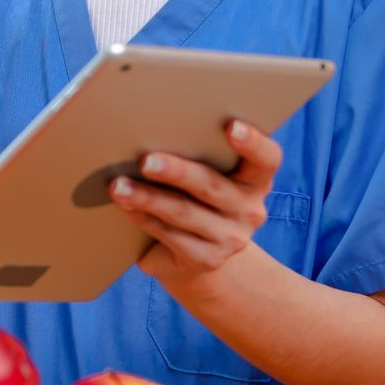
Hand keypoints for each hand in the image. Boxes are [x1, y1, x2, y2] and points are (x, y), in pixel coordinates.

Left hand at [110, 120, 281, 288]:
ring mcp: (229, 238)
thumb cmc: (195, 196)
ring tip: (118, 186)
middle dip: (176, 172)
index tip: (231, 125)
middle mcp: (248, 209)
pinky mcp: (205, 259)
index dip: (253, 142)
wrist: (199, 254)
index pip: (267, 159)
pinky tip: (125, 207)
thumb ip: (193, 153)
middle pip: (211, 185)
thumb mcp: (205, 174)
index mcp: (254, 180)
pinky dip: (144, 218)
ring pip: (184, 213)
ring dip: (147, 198)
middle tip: (146, 161)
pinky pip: (170, 235)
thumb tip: (145, 129)